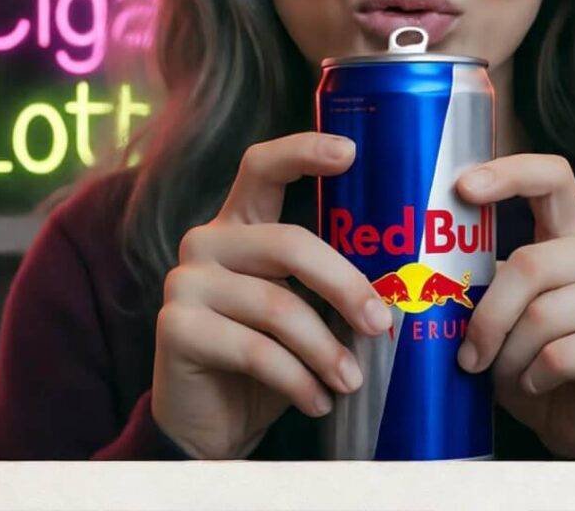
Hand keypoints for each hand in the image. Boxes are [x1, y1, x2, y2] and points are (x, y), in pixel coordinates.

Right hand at [150, 132, 392, 458]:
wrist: (211, 423)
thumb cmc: (268, 354)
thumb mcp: (303, 307)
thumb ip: (329, 281)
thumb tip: (400, 284)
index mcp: (240, 222)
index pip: (263, 167)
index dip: (303, 151)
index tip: (351, 152)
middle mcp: (208, 240)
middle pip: (289, 243)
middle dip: (344, 284)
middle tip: (379, 323)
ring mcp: (186, 279)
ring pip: (277, 305)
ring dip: (325, 350)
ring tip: (351, 381)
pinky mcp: (174, 326)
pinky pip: (254, 349)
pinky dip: (297, 379)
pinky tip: (318, 400)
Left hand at [454, 155, 574, 457]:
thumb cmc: (535, 357)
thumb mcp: (504, 312)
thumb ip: (483, 283)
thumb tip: (427, 274)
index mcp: (570, 232)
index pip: (551, 177)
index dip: (509, 173)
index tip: (463, 188)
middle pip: (531, 263)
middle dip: (489, 317)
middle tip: (469, 355)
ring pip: (543, 315)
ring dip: (510, 356)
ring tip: (509, 375)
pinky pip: (562, 355)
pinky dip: (534, 377)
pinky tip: (537, 384)